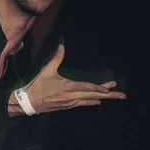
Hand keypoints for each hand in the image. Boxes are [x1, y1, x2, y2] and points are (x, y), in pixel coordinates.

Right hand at [11, 43, 125, 114]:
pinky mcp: (66, 106)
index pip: (87, 88)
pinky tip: (97, 101)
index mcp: (68, 87)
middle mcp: (72, 96)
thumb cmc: (37, 86)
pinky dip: (91, 102)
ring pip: (89, 101)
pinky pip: (82, 104)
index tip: (110, 86)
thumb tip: (61, 43)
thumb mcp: (47, 70)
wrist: (28, 102)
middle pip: (93, 96)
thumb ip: (56, 57)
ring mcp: (70, 103)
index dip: (99, 88)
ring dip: (102, 98)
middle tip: (122, 95)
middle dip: (108, 95)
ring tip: (114, 96)